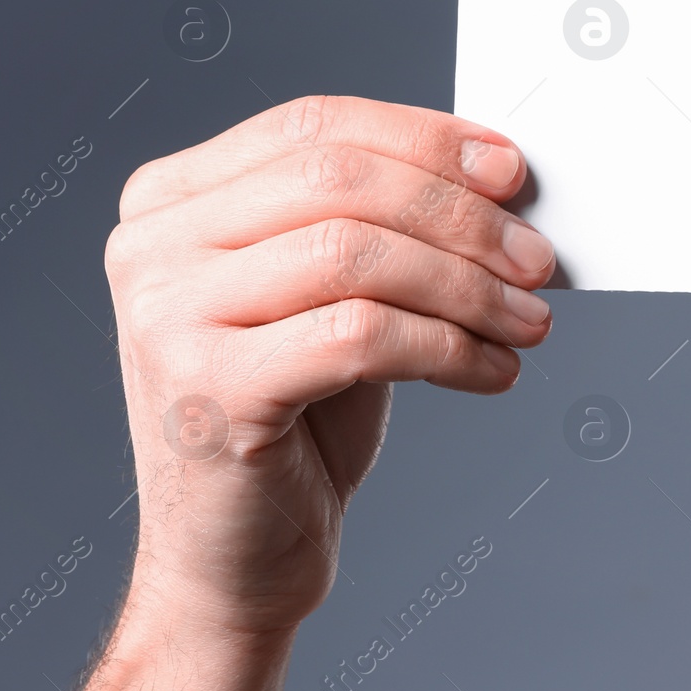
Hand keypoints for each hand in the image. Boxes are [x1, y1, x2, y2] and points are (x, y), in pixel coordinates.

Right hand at [105, 95, 554, 635]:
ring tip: (527, 323)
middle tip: (537, 258)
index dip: (425, 139)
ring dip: (468, 286)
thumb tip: (498, 180)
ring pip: (355, 253)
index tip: (509, 170)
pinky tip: (492, 372)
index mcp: (173, 202)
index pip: (314, 126)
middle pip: (339, 180)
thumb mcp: (332, 301)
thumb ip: (382, 229)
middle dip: (461, 215)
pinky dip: (449, 348)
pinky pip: (360, 335)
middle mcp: (152, 247)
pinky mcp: (210, 390)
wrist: (235, 564)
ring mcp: (168, 317)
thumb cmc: (295, 424)